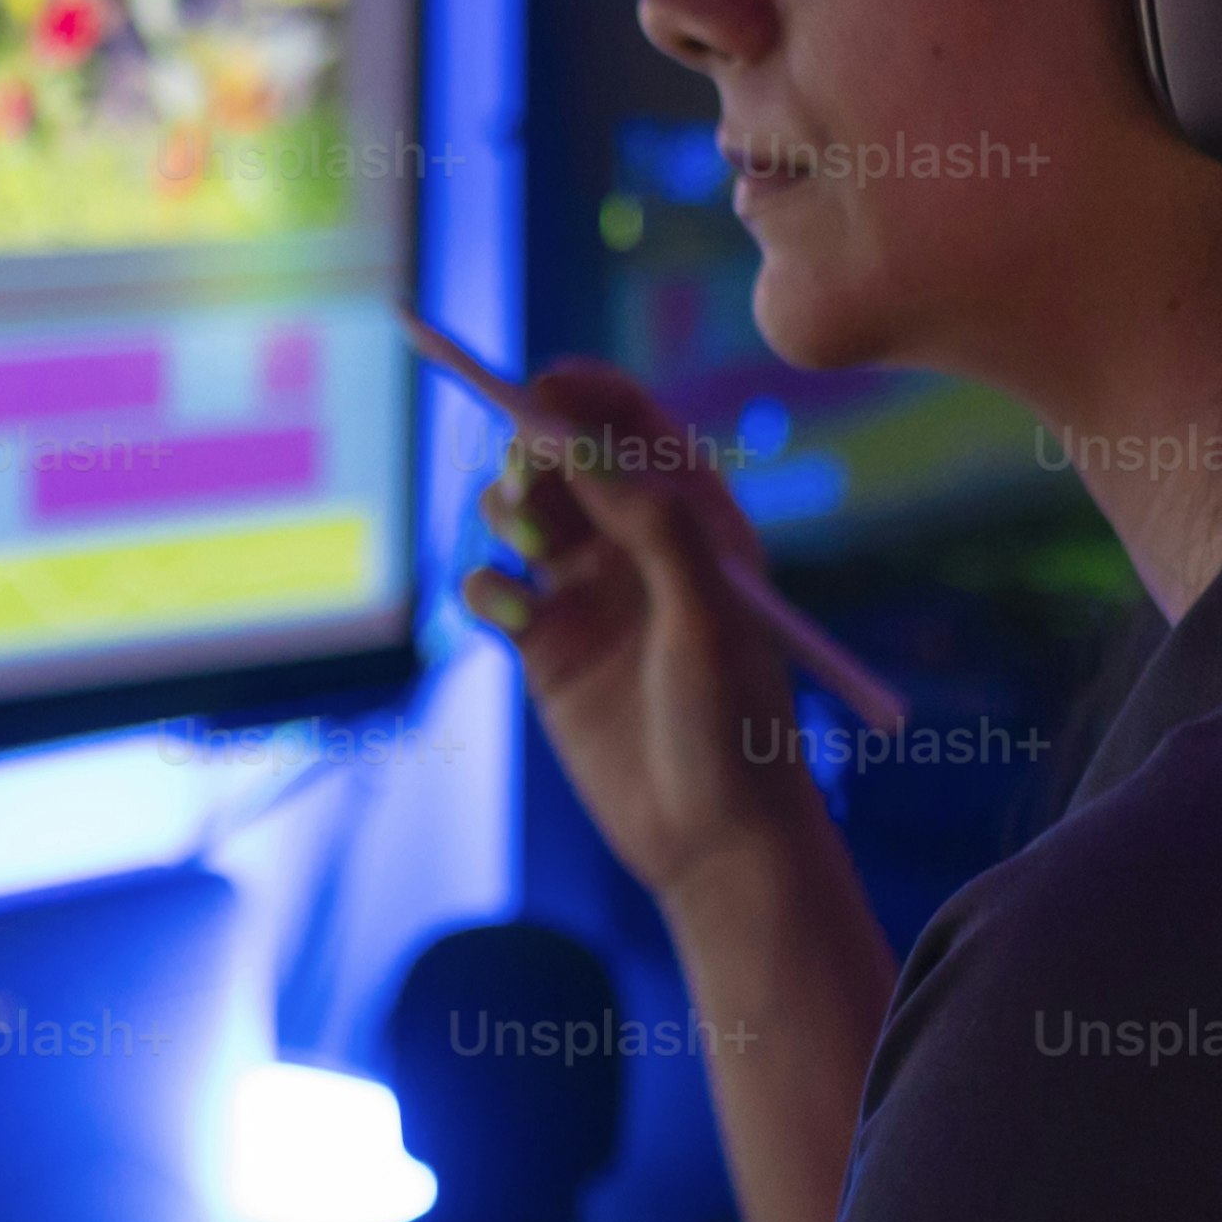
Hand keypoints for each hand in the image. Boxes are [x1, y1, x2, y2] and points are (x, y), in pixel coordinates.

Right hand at [459, 355, 836, 911]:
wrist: (712, 837)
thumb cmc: (735, 724)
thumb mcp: (708, 613)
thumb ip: (652, 522)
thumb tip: (580, 443)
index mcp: (695, 518)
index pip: (631, 424)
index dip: (581, 393)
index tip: (536, 385)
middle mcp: (637, 547)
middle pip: (559, 458)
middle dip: (529, 452)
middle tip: (524, 477)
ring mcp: (587, 596)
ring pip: (517, 514)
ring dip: (504, 511)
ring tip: (528, 551)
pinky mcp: (544, 649)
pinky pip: (491, 588)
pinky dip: (486, 586)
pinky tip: (511, 616)